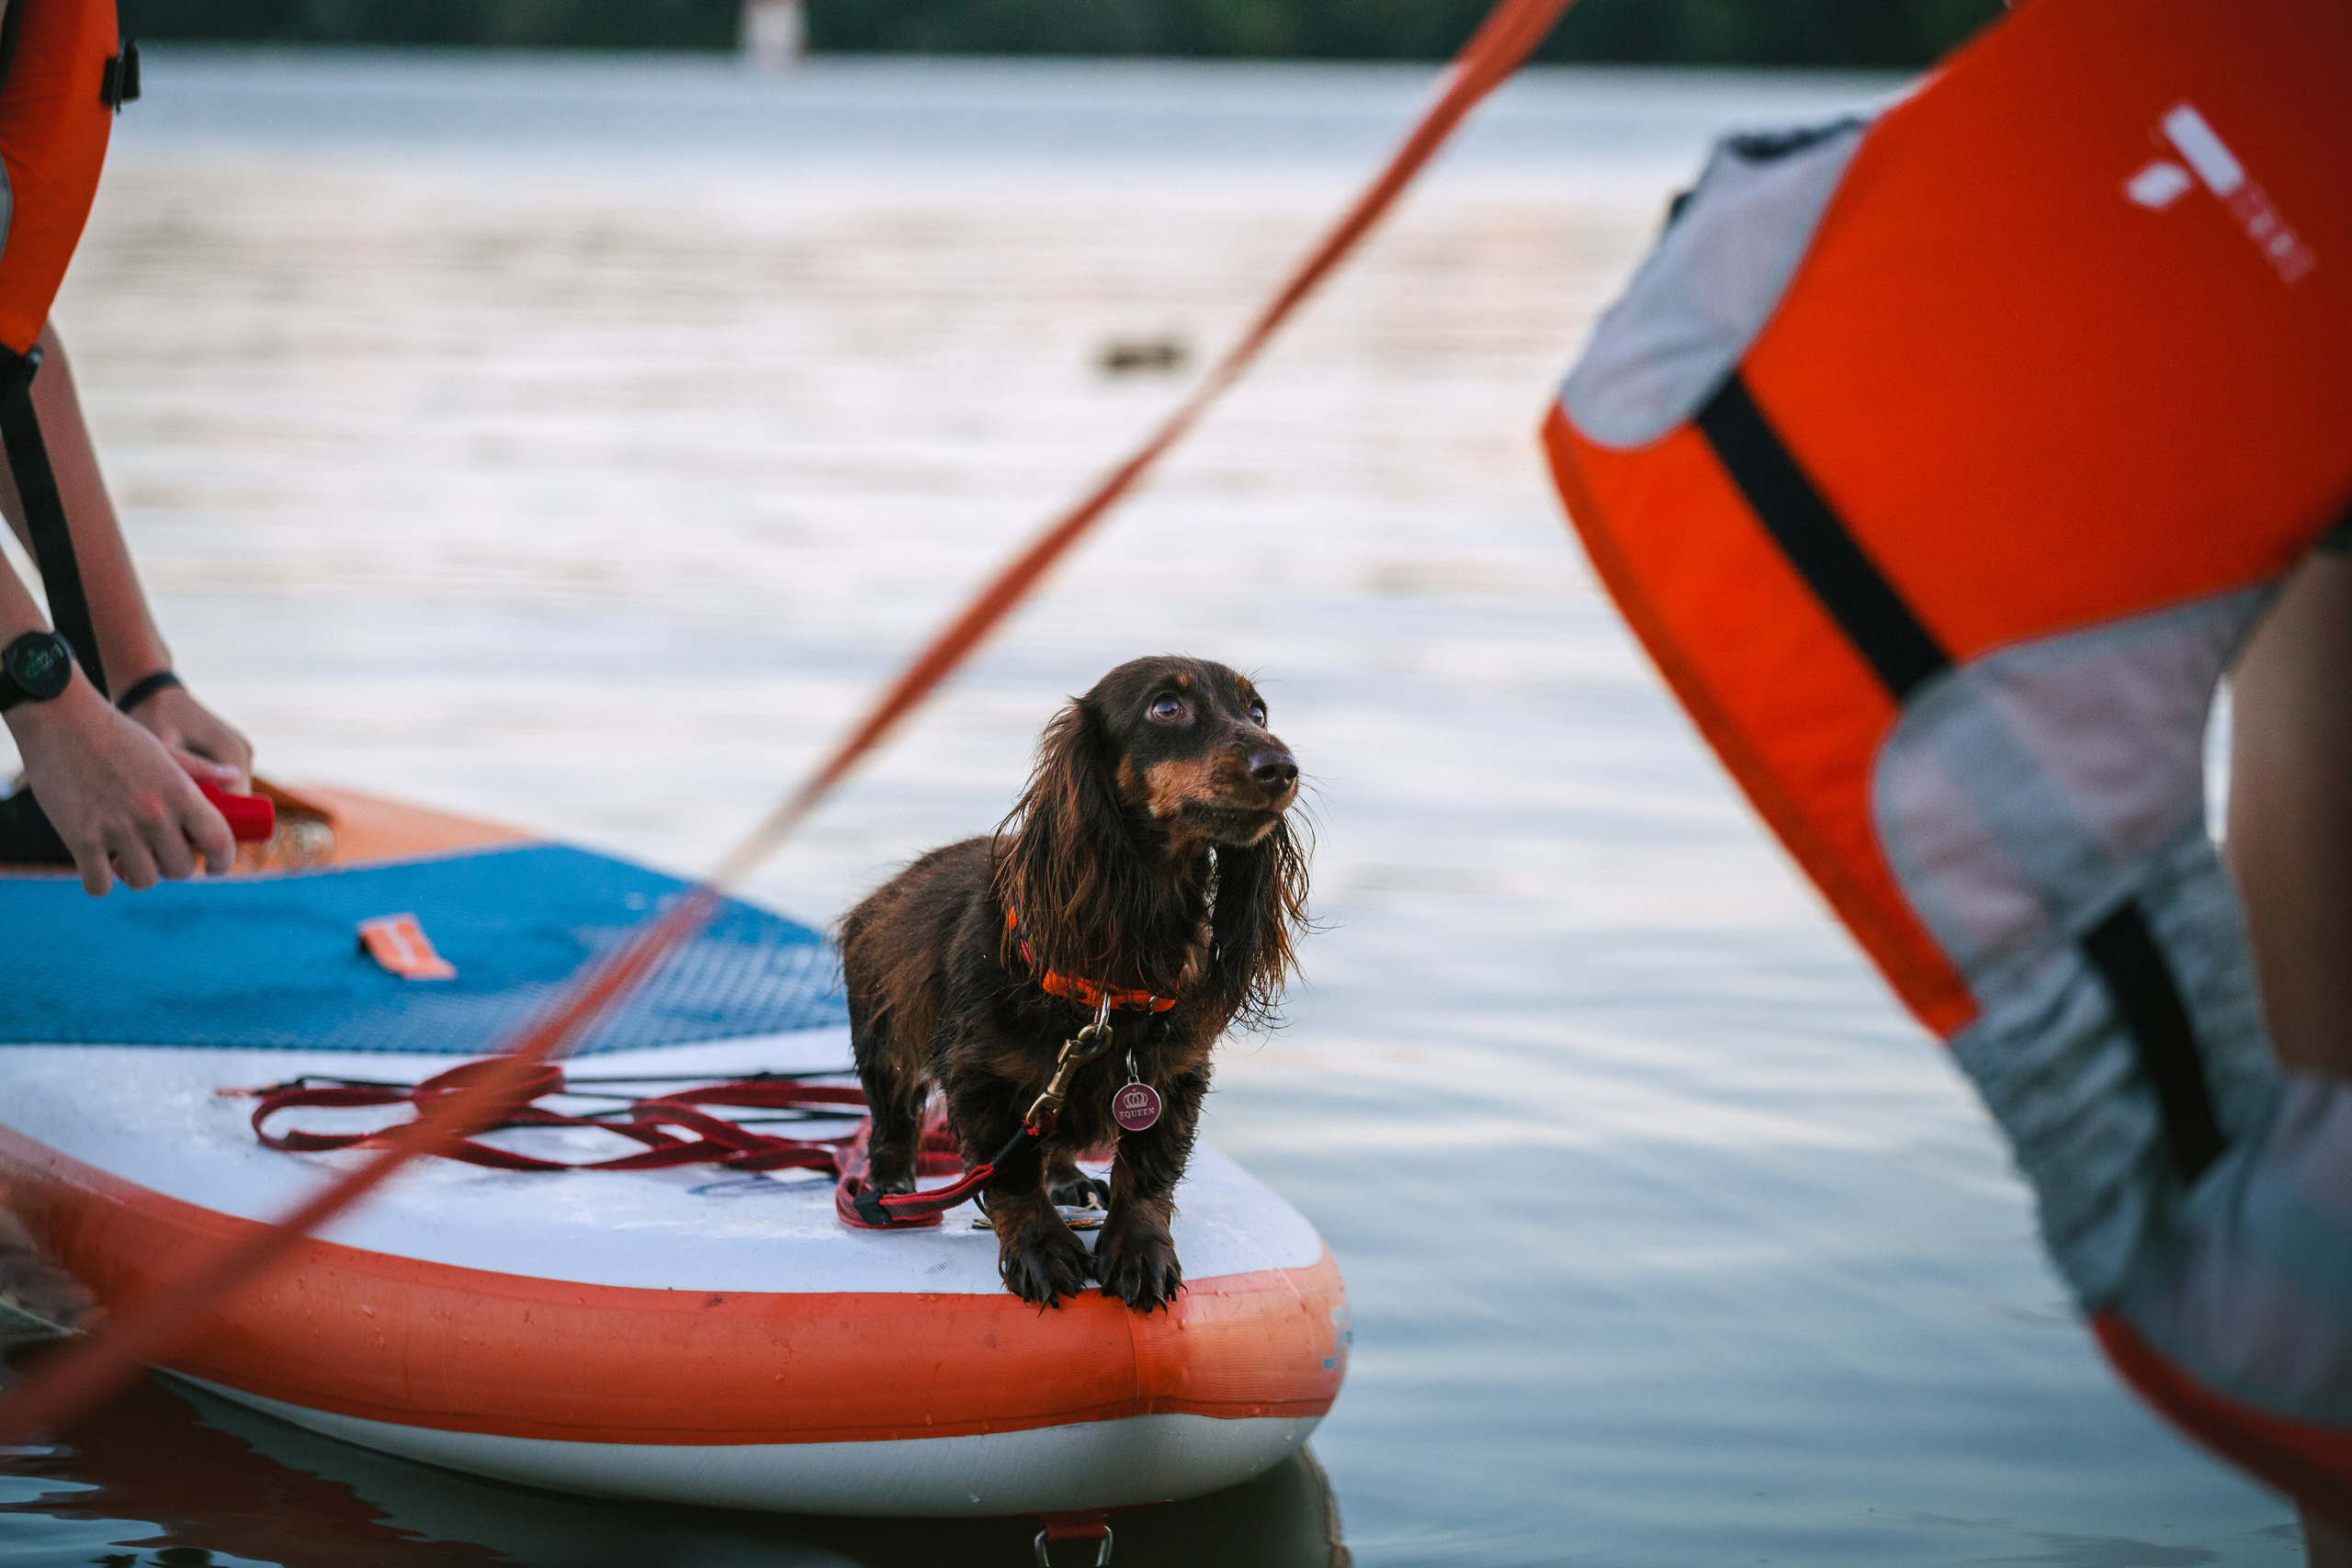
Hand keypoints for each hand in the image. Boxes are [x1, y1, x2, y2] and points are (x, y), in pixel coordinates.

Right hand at [7, 677, 235, 895]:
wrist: (59, 719)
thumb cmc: (114, 732)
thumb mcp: (164, 748)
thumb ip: (199, 769)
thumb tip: (235, 776)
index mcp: (180, 792)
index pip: (219, 841)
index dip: (224, 861)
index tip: (215, 868)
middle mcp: (154, 813)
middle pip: (181, 867)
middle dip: (174, 868)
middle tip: (162, 858)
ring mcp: (117, 828)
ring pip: (143, 879)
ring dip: (139, 876)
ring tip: (130, 863)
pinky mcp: (80, 838)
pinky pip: (99, 884)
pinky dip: (100, 882)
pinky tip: (100, 867)